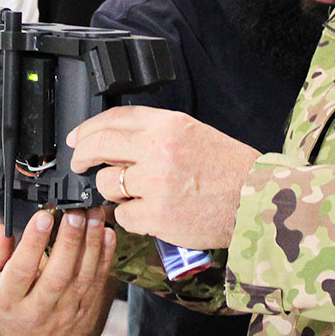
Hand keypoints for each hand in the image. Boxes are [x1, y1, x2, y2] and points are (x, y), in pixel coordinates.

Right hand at [0, 205, 116, 335]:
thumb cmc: (8, 301)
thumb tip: (1, 229)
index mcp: (8, 300)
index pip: (21, 270)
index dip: (33, 242)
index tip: (44, 216)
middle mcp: (37, 309)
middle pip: (57, 275)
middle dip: (69, 240)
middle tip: (75, 213)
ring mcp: (64, 313)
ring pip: (82, 277)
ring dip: (91, 243)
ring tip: (93, 215)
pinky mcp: (85, 311)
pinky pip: (98, 282)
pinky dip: (105, 256)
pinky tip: (107, 234)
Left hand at [68, 106, 259, 248]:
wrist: (257, 199)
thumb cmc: (229, 169)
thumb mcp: (193, 134)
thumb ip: (155, 134)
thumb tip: (115, 143)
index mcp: (168, 125)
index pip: (113, 119)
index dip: (88, 128)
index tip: (77, 138)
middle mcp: (159, 149)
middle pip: (99, 146)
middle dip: (82, 156)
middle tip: (80, 163)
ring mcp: (156, 183)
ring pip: (108, 184)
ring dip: (114, 191)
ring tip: (135, 194)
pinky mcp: (157, 215)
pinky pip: (124, 216)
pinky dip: (132, 217)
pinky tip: (150, 214)